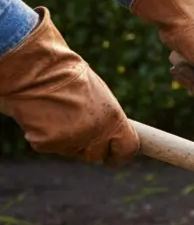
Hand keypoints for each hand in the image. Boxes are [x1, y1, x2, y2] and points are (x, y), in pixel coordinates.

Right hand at [0, 8, 138, 164]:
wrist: (35, 67)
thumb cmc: (66, 73)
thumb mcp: (97, 93)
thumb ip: (104, 117)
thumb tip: (105, 132)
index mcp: (114, 119)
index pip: (127, 149)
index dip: (120, 154)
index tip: (113, 156)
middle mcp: (96, 134)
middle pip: (96, 155)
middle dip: (88, 147)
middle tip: (76, 129)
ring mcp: (71, 141)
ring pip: (70, 150)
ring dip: (64, 138)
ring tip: (54, 111)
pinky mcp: (46, 143)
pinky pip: (46, 145)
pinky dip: (41, 134)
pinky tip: (38, 114)